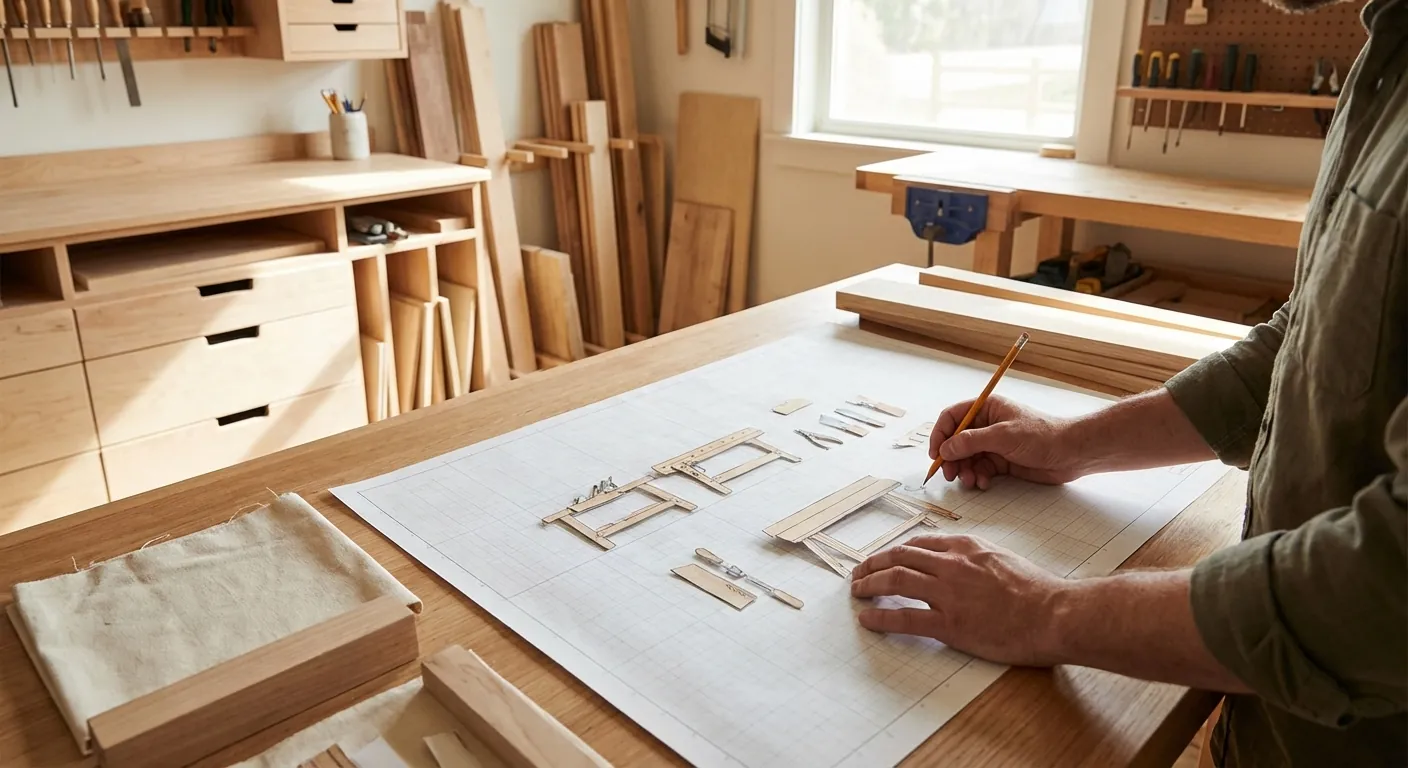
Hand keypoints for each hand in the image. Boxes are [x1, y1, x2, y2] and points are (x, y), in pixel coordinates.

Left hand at [850, 535, 1065, 665]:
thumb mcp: (1004, 558)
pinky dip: (880, 617)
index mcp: (967, 547)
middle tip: (859, 572)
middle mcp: (952, 564)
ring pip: (896, 580)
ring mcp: (949, 593)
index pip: (920, 543)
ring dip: (870, 584)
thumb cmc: (1039, 591)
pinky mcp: (950, 624)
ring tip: (856, 591)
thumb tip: (963, 564)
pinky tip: (867, 619)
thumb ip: (978, 558)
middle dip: (874, 563)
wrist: (1055, 614)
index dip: (896, 551)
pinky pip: (905, 617)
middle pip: (900, 556)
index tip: (886, 558)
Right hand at [930, 395, 1087, 487]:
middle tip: (950, 474)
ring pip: (967, 457)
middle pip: (957, 440)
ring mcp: (995, 443)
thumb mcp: (1003, 436)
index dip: (940, 434)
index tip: (936, 454)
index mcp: (987, 408)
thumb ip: (971, 441)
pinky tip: (983, 483)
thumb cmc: (1042, 436)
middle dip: (951, 458)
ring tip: (969, 481)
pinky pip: (981, 469)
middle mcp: (988, 424)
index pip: (952, 417)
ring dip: (964, 470)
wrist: (1072, 453)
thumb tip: (946, 448)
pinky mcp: (1002, 461)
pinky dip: (978, 477)